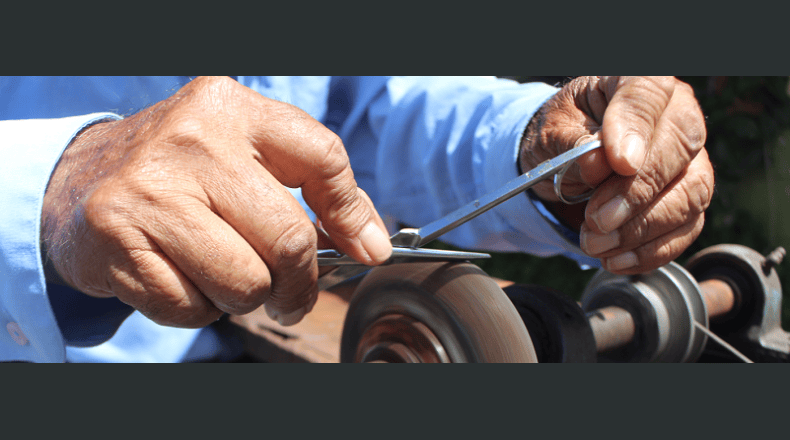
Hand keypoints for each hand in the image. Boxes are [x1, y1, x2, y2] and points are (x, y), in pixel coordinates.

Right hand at [41, 76, 391, 326]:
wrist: (76, 181)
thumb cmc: (181, 173)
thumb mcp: (244, 156)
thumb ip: (310, 189)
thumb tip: (373, 245)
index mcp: (232, 109)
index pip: (322, 159)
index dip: (354, 215)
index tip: (368, 251)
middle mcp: (192, 141)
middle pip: (289, 239)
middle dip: (298, 285)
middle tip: (289, 294)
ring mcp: (150, 190)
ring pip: (245, 284)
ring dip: (243, 298)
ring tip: (221, 275)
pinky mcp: (118, 240)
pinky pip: (193, 308)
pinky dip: (198, 309)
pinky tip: (180, 276)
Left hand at [520, 76, 711, 273]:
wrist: (567, 159)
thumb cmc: (564, 133)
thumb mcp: (552, 130)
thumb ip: (572, 144)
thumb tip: (596, 166)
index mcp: (638, 81)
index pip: (647, 94)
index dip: (635, 128)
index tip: (618, 163)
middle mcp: (675, 113)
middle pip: (679, 148)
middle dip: (638, 192)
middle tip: (598, 219)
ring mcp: (689, 157)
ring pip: (691, 194)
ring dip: (642, 228)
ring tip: (595, 243)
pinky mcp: (689, 197)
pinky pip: (686, 228)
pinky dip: (651, 251)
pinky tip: (617, 259)